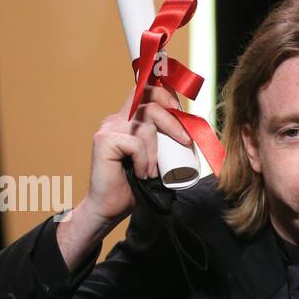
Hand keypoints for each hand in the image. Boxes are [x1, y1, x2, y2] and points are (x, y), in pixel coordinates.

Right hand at [81, 85, 193, 221]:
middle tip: (185, 141)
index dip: (167, 95)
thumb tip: (195, 131)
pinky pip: (135, 143)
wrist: (109, 207)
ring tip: (154, 171)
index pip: (147, 92)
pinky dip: (143, 160)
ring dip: (156, 150)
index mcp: (129, 119)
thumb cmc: (134, 185)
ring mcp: (108, 128)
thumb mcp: (157, 158)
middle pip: (149, 101)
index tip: (183, 113)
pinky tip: (141, 174)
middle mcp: (117, 118)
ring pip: (144, 123)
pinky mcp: (103, 141)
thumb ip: (166, 141)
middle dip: (173, 119)